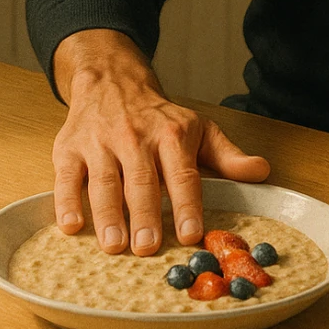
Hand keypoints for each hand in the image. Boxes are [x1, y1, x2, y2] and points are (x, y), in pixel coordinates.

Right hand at [52, 30, 269, 254]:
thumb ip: (228, 156)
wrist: (112, 81)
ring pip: (104, 182)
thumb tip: (261, 172)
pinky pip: (67, 177)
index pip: (182, 174)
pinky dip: (66, 201)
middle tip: (147, 248)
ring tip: (114, 245)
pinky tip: (72, 226)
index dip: (187, 204)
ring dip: (108, 215)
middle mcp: (135, 138)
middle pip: (142, 181)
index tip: (191, 233)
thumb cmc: (160, 118)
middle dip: (144, 215)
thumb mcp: (199, 129)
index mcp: (172, 135)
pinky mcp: (70, 149)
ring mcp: (100, 143)